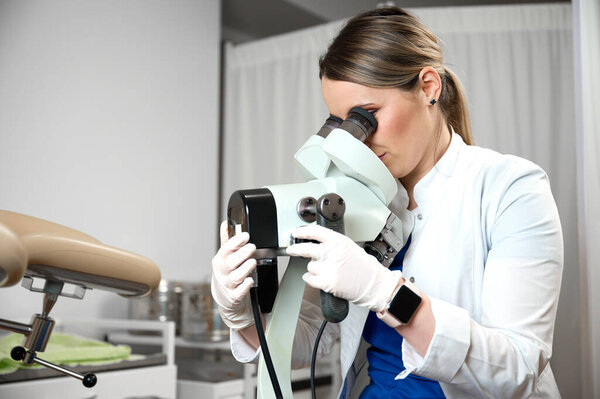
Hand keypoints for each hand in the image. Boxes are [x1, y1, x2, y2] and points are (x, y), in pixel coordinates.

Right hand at [211, 221, 256, 329]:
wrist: (224, 295)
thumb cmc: (226, 272)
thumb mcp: (224, 256)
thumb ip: (227, 240)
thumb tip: (226, 223)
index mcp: (219, 260)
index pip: (226, 249)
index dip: (236, 241)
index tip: (245, 235)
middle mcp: (223, 272)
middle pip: (231, 262)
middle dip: (242, 253)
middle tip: (252, 247)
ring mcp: (228, 284)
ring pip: (236, 276)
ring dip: (245, 268)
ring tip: (252, 261)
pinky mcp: (235, 295)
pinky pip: (240, 291)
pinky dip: (246, 285)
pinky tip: (250, 279)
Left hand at [286, 224, 402, 311]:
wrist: (375, 284)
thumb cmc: (365, 267)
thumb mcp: (350, 247)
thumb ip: (333, 245)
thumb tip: (315, 244)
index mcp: (339, 241)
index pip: (316, 232)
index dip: (302, 231)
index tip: (296, 232)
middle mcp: (333, 253)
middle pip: (306, 248)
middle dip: (295, 249)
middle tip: (291, 249)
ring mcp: (329, 268)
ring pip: (310, 266)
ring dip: (314, 269)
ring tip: (328, 271)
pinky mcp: (328, 282)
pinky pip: (310, 279)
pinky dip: (311, 279)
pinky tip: (319, 278)